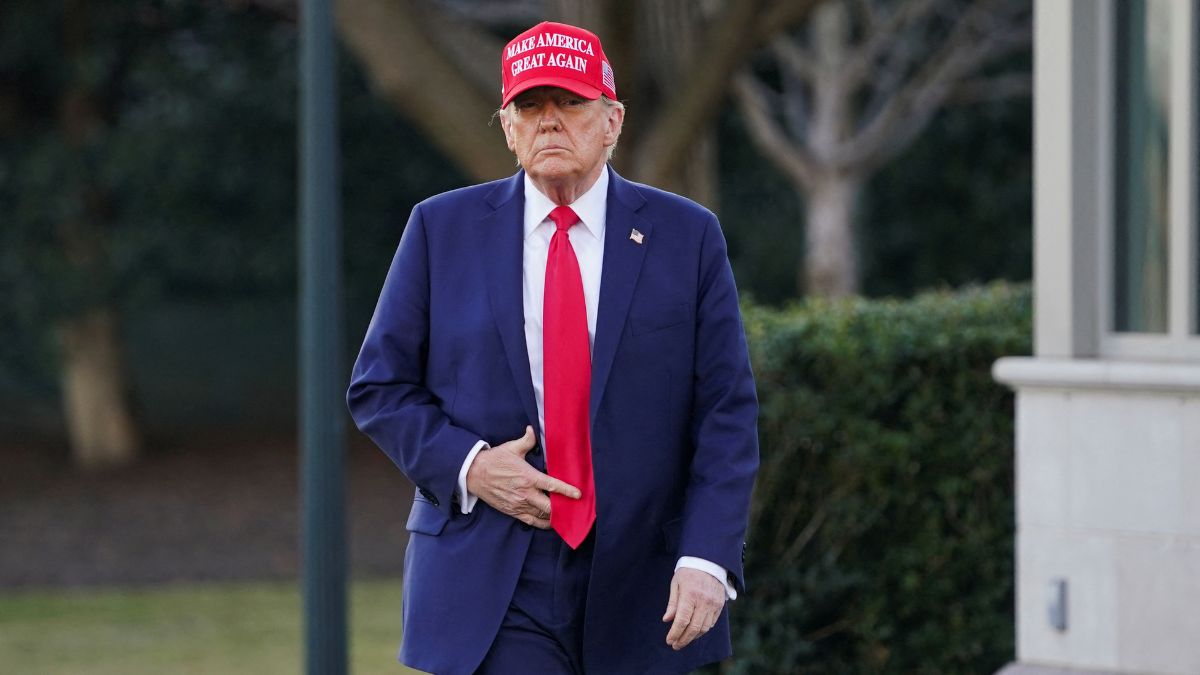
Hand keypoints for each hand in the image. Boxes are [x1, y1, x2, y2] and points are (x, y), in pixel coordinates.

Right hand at [465, 426, 580, 528]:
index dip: (567, 491)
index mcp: (528, 477)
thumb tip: (533, 430)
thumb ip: (527, 440)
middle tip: (572, 507)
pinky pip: (531, 521)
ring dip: (554, 516)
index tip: (578, 494)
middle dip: (562, 508)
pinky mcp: (512, 511)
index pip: (552, 486)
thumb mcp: (511, 448)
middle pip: (549, 506)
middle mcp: (525, 493)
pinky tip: (550, 522)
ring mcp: (518, 504)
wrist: (473, 474)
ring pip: (541, 515)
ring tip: (565, 515)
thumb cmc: (494, 460)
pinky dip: (542, 523)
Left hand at [662, 567, 725, 650]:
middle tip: (675, 645)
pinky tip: (695, 631)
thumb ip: (672, 603)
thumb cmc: (688, 572)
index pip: (682, 620)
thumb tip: (667, 620)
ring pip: (704, 628)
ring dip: (693, 637)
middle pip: (694, 628)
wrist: (709, 561)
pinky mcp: (720, 605)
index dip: (675, 633)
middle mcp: (704, 601)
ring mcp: (714, 603)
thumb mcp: (676, 584)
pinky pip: (712, 623)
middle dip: (683, 639)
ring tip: (684, 639)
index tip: (669, 640)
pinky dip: (703, 630)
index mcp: (690, 594)